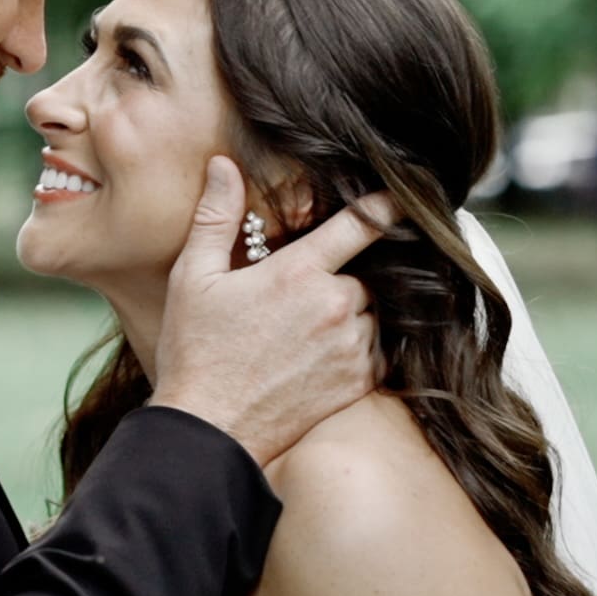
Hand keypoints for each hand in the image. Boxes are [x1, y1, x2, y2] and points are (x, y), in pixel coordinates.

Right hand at [150, 155, 387, 467]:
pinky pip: (378, 350)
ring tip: (308, 326)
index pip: (359, 225)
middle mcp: (333, 306)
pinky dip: (360, 346)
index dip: (384, 206)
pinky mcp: (356, 383)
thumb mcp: (194, 276)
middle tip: (302, 293)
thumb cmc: (196, 351)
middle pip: (363, 275)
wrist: (210, 428)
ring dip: (351, 312)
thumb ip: (216, 216)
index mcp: (298, 273)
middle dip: (340, 278)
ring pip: (372, 312)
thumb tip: (223, 166)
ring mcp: (349, 347)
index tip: (402, 195)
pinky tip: (323, 353)